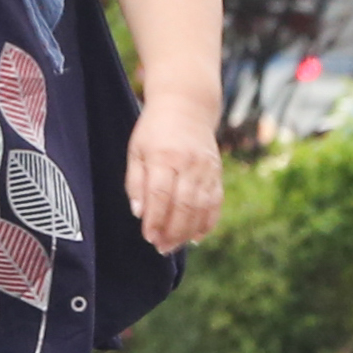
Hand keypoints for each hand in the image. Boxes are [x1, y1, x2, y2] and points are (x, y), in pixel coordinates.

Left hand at [127, 97, 224, 250]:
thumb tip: (139, 213)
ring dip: (188, 231)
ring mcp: (205, 168)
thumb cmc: (154, 130)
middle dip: (172, 231)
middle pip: (183, 205)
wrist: (187, 105)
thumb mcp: (136, 150)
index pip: (160, 195)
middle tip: (161, 247)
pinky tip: (197, 236)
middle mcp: (188, 163)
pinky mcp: (216, 172)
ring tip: (174, 245)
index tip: (148, 236)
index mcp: (163, 157)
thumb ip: (136, 182)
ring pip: (201, 207)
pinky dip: (208, 222)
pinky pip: (215, 202)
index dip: (155, 219)